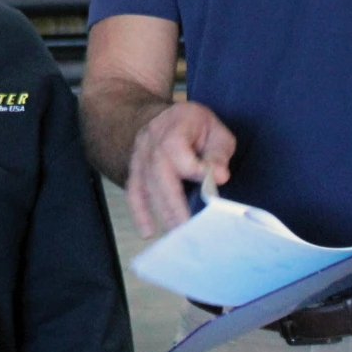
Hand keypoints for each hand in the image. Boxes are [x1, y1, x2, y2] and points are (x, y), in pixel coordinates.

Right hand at [125, 101, 236, 237]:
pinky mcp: (135, 170)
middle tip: (188, 227)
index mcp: (175, 124)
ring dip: (160, 211)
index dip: (192, 166)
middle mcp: (151, 139)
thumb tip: (218, 177)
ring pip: (146, 185)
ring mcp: (139, 155)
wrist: (164, 117)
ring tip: (176, 234)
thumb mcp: (216, 131)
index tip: (212, 180)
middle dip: (173, 202)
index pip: (175, 147)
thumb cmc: (196, 127)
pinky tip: (148, 232)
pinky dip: (139, 212)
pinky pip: (133, 192)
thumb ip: (218, 153)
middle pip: (158, 172)